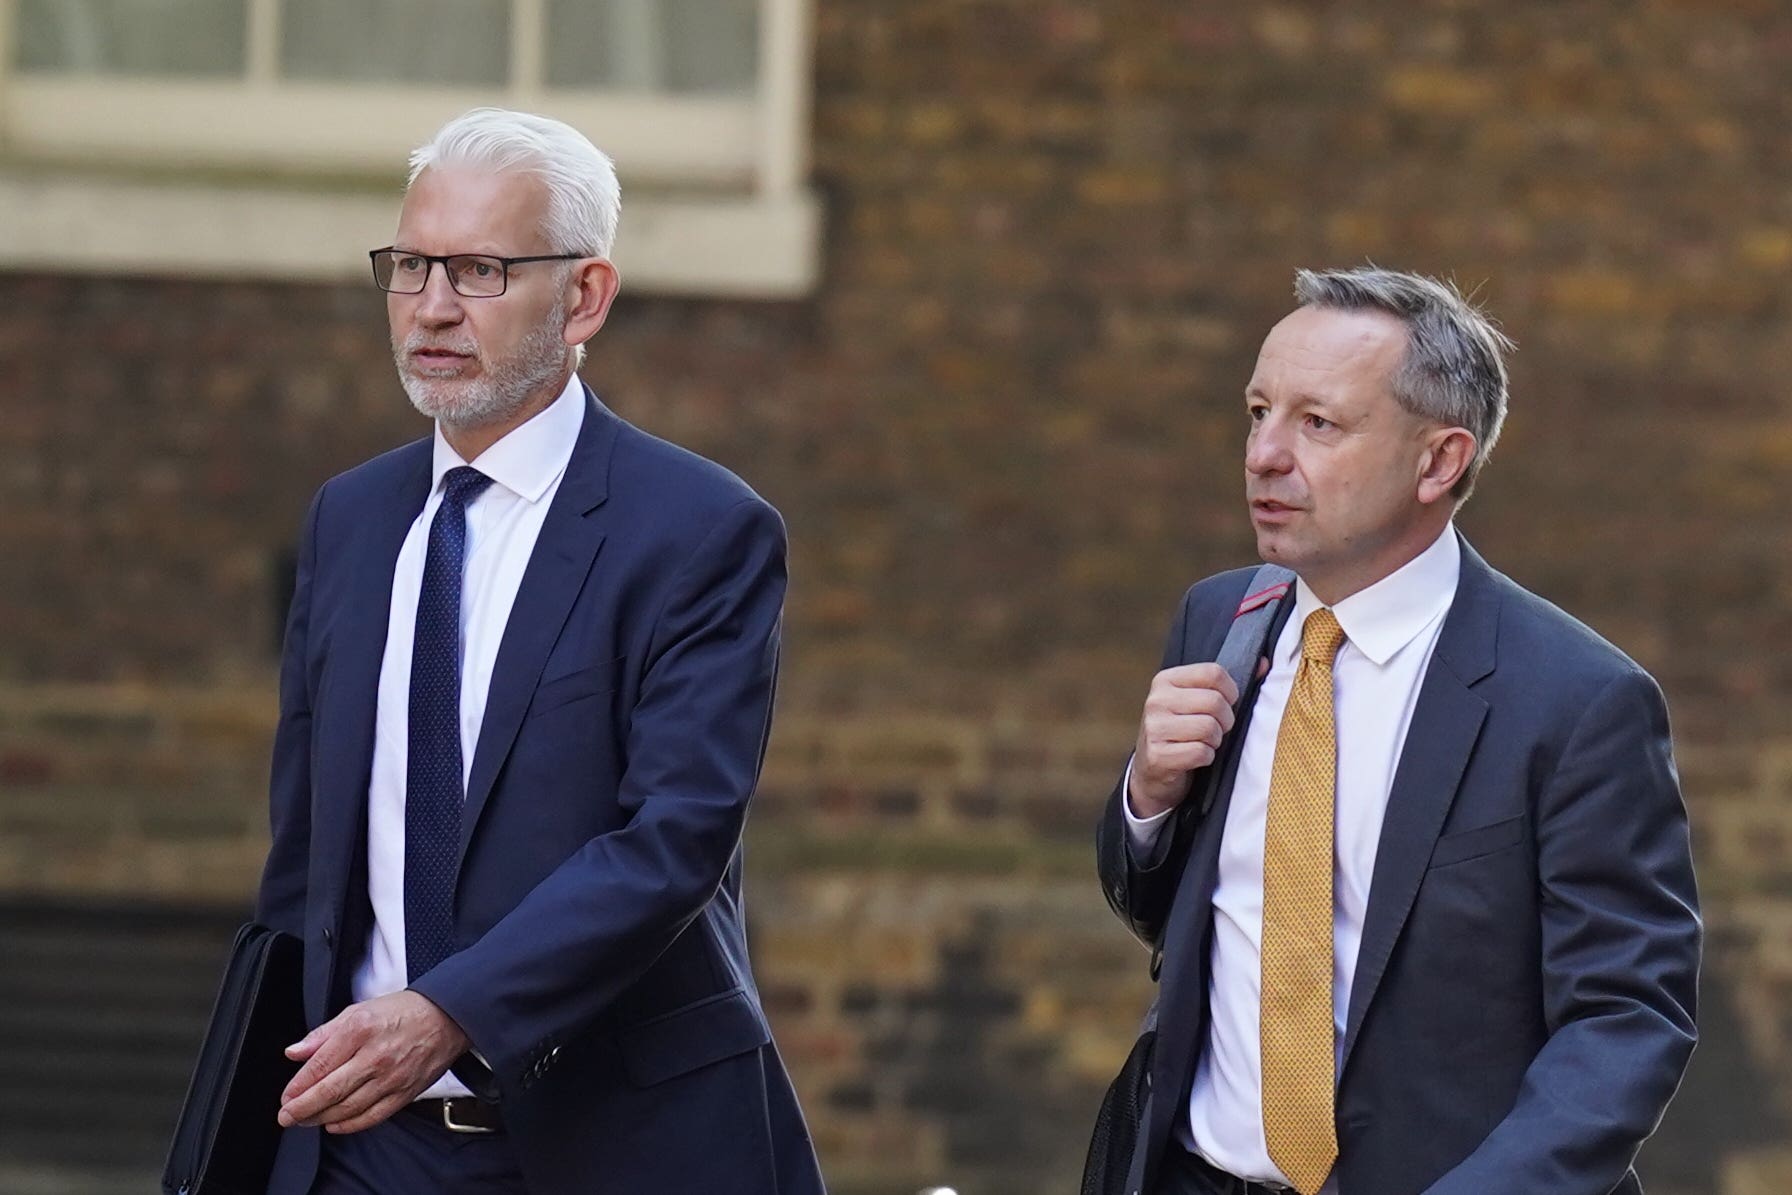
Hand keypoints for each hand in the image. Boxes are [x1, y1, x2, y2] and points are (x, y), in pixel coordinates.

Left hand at [277, 990, 470, 1133]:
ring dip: (321, 1118)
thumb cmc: (402, 1012)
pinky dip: (349, 1125)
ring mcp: (391, 1077)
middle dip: (301, 1109)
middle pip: (329, 1091)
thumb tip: (295, 1052)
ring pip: (347, 1108)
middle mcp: (375, 1055)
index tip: (285, 1097)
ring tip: (307, 1120)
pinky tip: (334, 1124)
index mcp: (359, 1030)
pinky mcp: (404, 1093)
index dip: (297, 1086)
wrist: (446, 1018)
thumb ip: (323, 1034)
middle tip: (286, 1117)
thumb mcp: (358, 1011)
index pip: (319, 1066)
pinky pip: (372, 1116)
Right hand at [1129, 662, 1239, 818]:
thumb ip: (1228, 683)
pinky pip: (1201, 752)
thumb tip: (1264, 663)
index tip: (1227, 703)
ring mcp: (1154, 728)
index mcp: (1165, 680)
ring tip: (1204, 742)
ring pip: (1210, 728)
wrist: (1152, 770)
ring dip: (1215, 741)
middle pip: (1214, 701)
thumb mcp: (1196, 701)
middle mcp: (1156, 701)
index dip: (1230, 691)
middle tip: (1216, 728)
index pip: (1213, 673)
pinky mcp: (1158, 755)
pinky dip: (1206, 757)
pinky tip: (1194, 757)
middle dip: (1225, 720)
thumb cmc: (1181, 731)